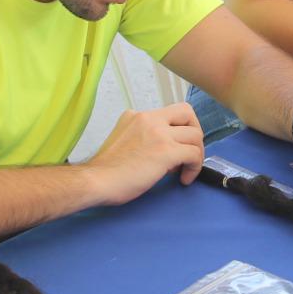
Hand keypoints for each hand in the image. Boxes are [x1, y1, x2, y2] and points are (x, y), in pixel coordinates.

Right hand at [85, 103, 203, 203]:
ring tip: (184, 170)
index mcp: (136, 115)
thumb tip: (166, 152)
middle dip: (194, 132)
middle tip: (188, 153)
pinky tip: (184, 179)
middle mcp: (149, 118)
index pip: (169, 113)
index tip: (173, 149)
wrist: (96, 181)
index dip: (177, 130)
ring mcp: (159, 133)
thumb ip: (144, 137)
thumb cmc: (106, 170)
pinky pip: (194, 154)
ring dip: (196, 154)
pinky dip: (195, 167)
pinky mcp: (166, 151)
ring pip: (196, 135)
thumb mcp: (124, 140)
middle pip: (187, 112)